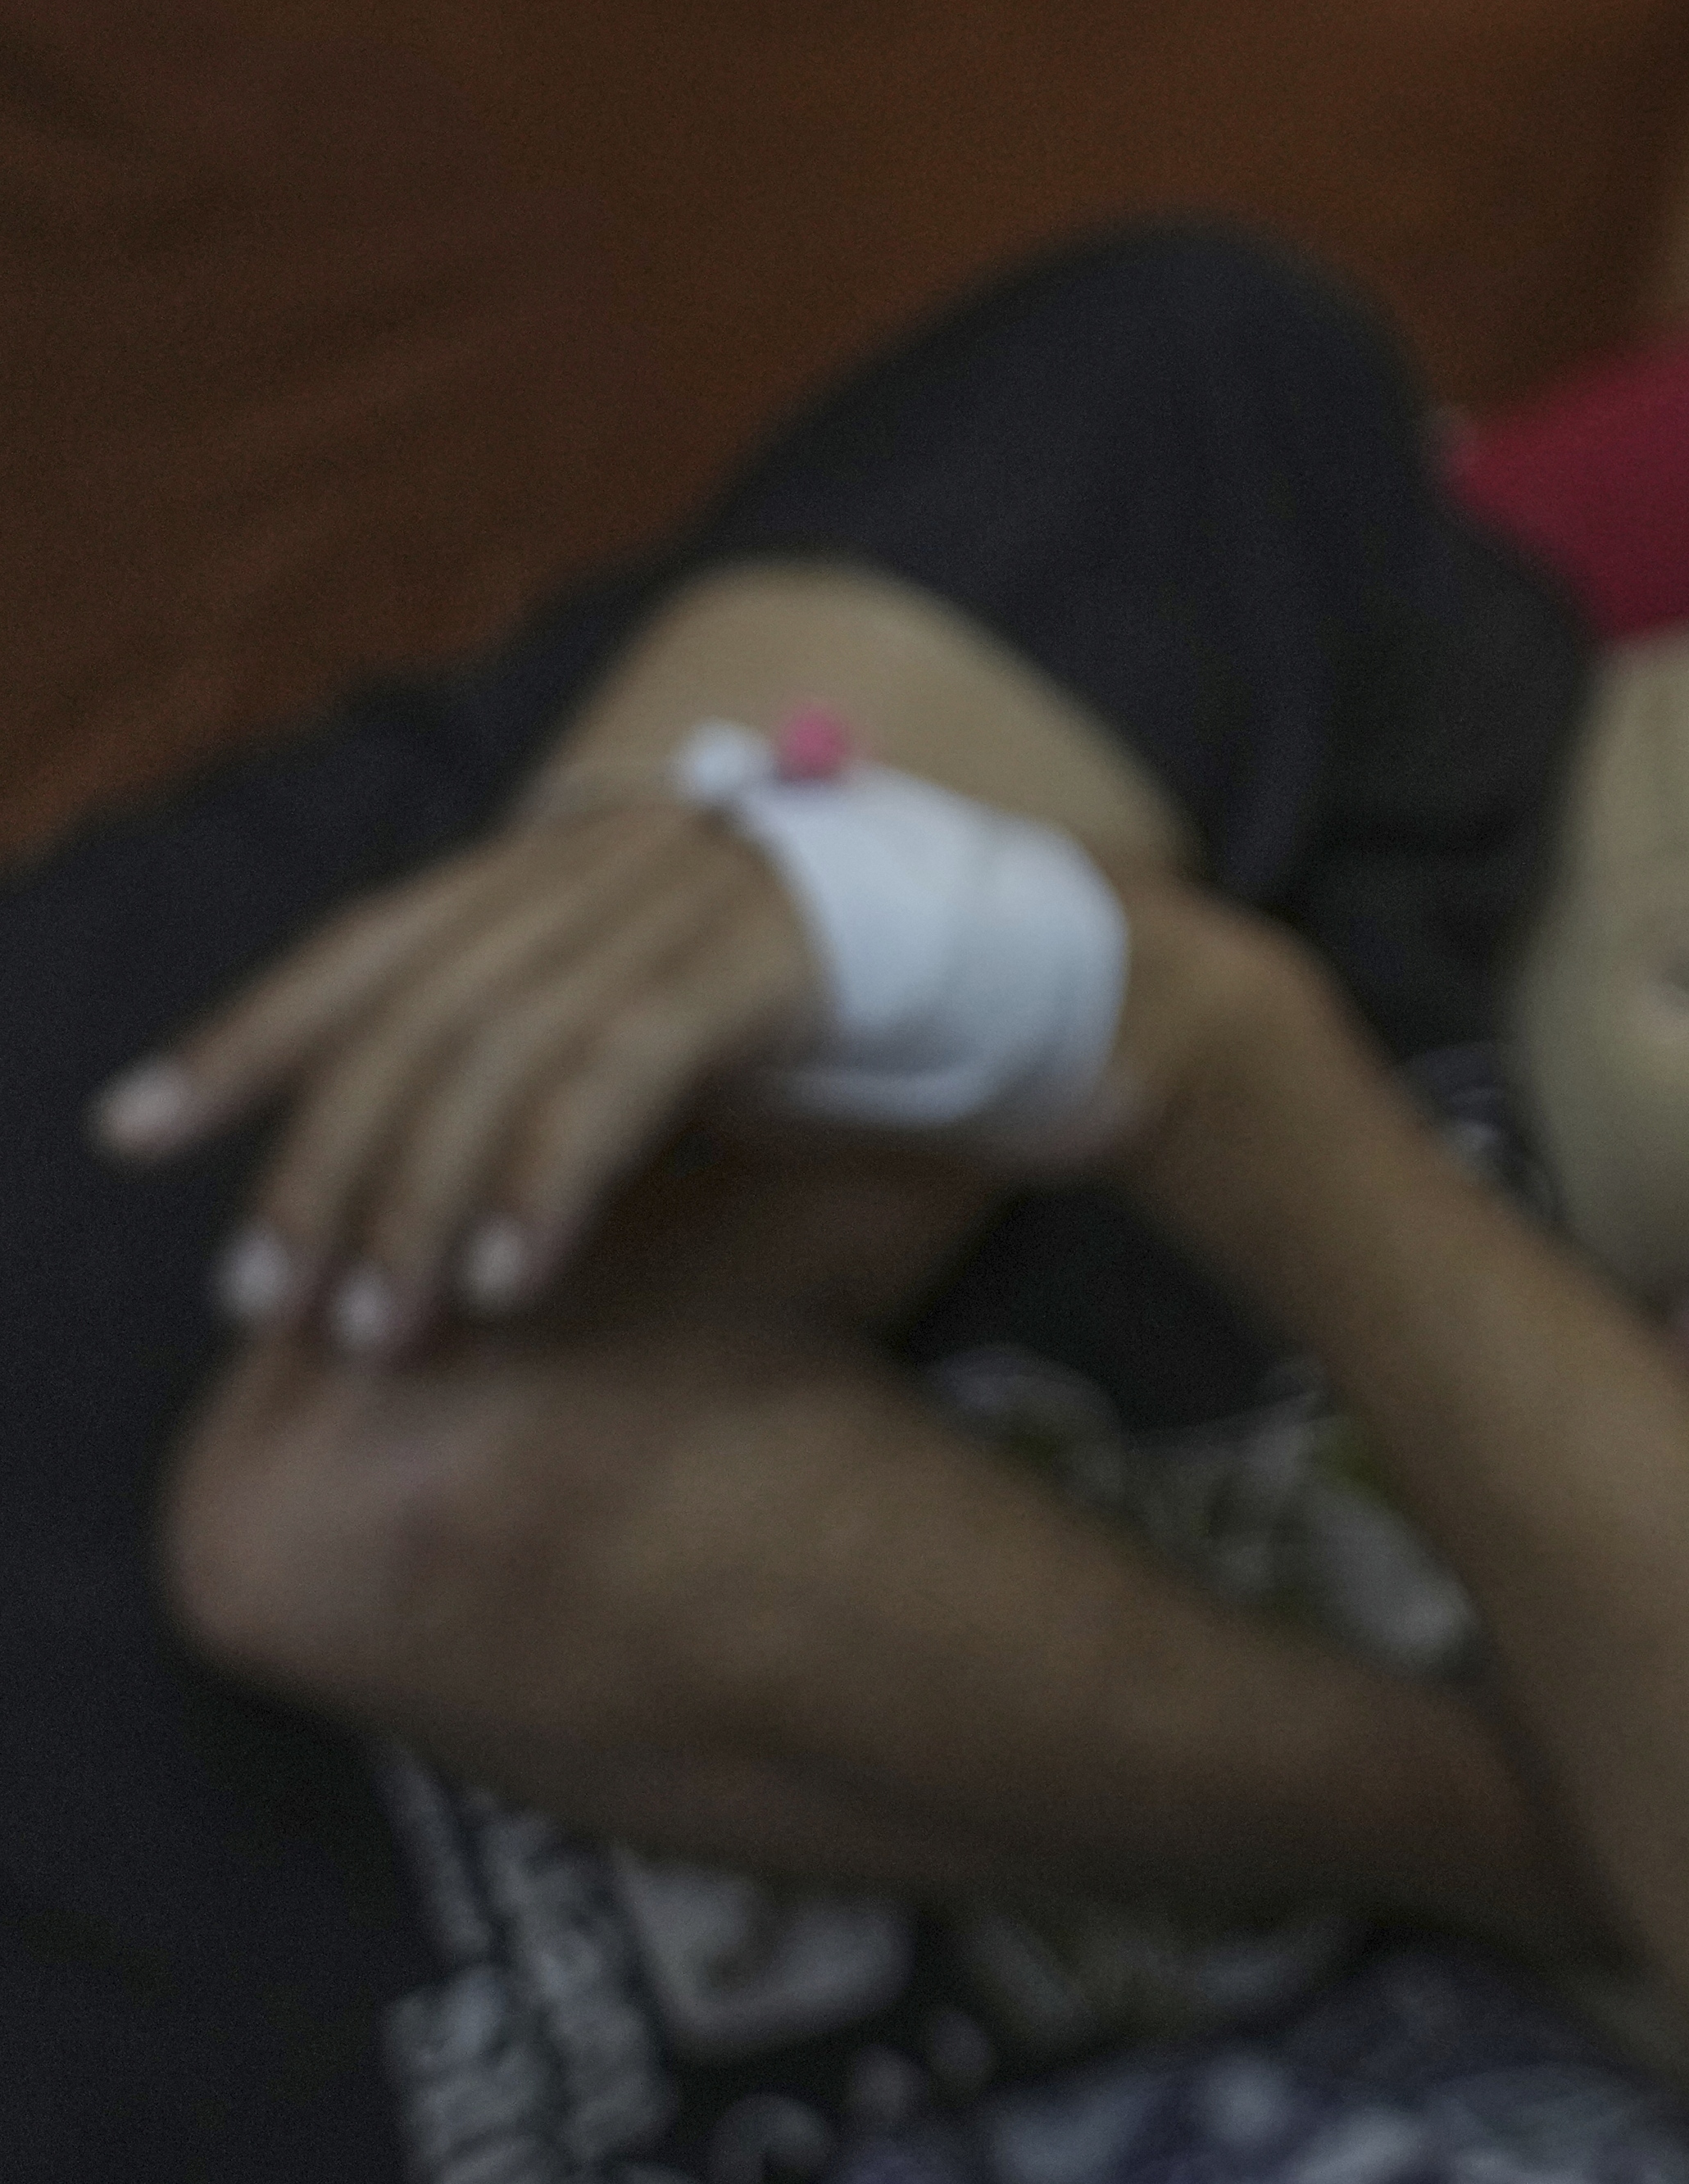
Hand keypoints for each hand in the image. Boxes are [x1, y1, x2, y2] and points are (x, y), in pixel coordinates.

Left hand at [96, 798, 820, 1354]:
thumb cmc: (855, 1043)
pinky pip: (621, 1069)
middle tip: (268, 1307)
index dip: (247, 1035)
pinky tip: (511, 1281)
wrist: (1059, 995)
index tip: (133, 1133)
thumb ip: (543, 1077)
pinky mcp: (779, 950)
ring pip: (500, 1044)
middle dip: (322, 1166)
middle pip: (415, 1009)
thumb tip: (390, 1211)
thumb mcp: (668, 1045)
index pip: (372, 942)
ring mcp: (700, 889)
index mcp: (575, 862)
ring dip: (422, 1201)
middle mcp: (619, 854)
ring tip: (381, 1329)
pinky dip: (547, 1178)